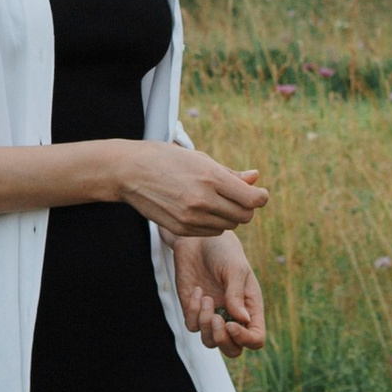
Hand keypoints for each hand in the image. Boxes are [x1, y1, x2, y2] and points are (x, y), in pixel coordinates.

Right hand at [113, 143, 269, 238]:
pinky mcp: (181, 229)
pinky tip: (203, 210)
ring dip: (229, 216)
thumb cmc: (168, 159)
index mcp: (211, 177)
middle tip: (239, 198)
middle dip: (246, 208)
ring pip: (229, 226)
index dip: (260, 197)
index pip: (252, 199)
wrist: (130, 171)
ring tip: (217, 202)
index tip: (259, 194)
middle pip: (244, 216)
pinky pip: (211, 232)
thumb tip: (256, 178)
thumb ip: (231, 174)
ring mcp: (191, 217)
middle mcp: (203, 199)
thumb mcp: (201, 159)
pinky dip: (214, 223)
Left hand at [173, 230, 265, 355]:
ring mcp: (213, 315)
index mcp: (250, 308)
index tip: (230, 323)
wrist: (198, 240)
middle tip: (217, 318)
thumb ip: (237, 294)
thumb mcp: (235, 269)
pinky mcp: (193, 310)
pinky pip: (192, 325)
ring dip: (206, 325)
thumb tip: (242, 320)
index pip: (255, 339)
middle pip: (232, 350)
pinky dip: (193, 311)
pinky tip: (197, 290)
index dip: (245, 339)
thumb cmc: (223, 251)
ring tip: (206, 298)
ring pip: (209, 342)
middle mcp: (233, 317)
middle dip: (222, 340)